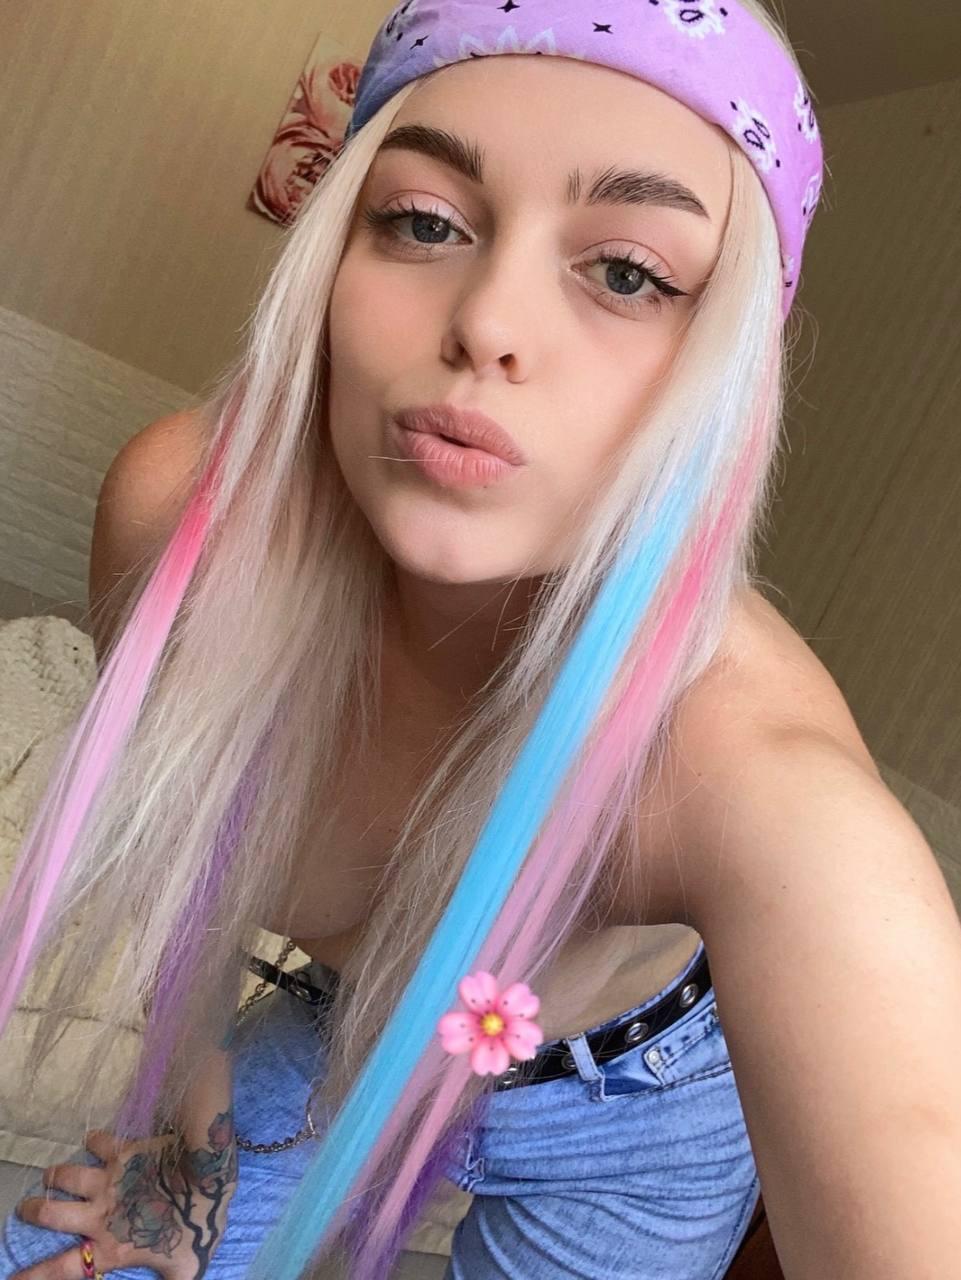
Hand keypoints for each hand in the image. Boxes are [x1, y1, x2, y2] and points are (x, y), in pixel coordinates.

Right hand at [13, 1119, 237, 1279]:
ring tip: (51, 1176)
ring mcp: (109, 1179)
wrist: (206, 1173)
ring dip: (55, 1176)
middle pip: (49, 1214)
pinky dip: (93, 1141)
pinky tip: (93, 1141)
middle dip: (32, 1211)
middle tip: (26, 1208)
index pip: (61, 1270)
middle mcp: (99, 1214)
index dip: (32, 1277)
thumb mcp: (187, 1269)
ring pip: (65, 1175)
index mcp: (110, 1247)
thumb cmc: (198, 1224)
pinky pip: (98, 1141)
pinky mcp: (122, 1150)